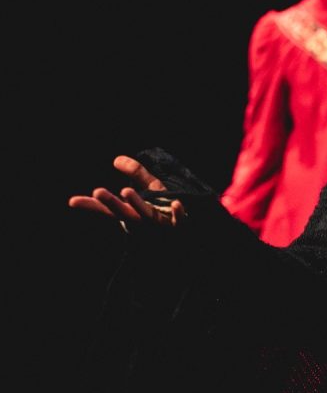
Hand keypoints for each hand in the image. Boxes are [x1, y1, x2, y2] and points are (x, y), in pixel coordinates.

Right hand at [68, 155, 186, 231]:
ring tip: (125, 191)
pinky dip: (177, 213)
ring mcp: (159, 224)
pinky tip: (177, 203)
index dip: (91, 205)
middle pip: (124, 212)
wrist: (187, 234)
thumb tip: (116, 159)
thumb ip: (136, 173)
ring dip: (136, 204)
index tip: (72, 201)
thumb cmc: (164, 210)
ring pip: (146, 215)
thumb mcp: (149, 188)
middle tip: (97, 191)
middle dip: (111, 202)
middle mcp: (142, 220)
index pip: (108, 209)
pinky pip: (178, 220)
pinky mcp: (178, 225)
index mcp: (132, 212)